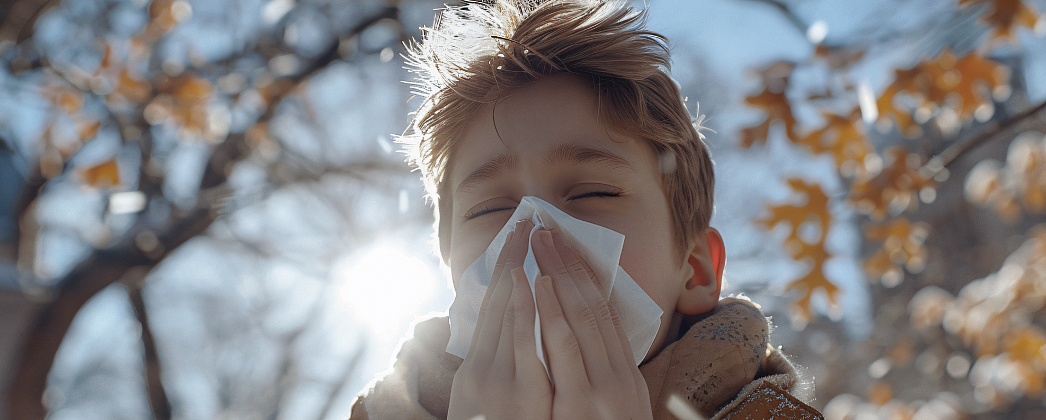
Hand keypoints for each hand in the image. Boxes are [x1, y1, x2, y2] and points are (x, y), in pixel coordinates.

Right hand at [448, 220, 552, 419]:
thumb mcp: (499, 401)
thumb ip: (506, 367)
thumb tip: (516, 337)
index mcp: (479, 369)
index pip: (492, 308)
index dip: (504, 269)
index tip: (516, 238)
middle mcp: (483, 369)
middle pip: (498, 302)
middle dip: (511, 258)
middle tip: (525, 219)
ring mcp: (500, 380)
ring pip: (508, 314)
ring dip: (517, 270)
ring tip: (527, 235)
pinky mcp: (520, 392)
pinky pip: (524, 342)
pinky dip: (525, 307)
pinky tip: (530, 281)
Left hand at [532, 228, 652, 419]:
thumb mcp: (607, 413)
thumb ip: (595, 381)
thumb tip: (574, 349)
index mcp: (625, 377)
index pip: (606, 315)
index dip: (585, 277)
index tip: (566, 247)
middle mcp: (618, 378)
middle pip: (594, 307)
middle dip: (569, 264)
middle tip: (548, 228)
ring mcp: (601, 389)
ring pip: (580, 317)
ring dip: (558, 274)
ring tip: (540, 241)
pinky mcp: (580, 403)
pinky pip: (563, 346)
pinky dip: (550, 310)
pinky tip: (536, 283)